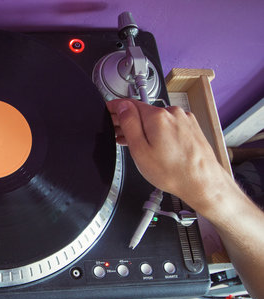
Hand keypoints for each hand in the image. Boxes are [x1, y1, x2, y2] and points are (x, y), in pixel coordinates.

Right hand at [106, 99, 229, 212]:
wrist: (202, 182)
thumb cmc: (173, 172)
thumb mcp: (140, 150)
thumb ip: (129, 124)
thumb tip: (122, 107)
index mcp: (157, 116)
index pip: (129, 103)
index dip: (115, 107)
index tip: (108, 110)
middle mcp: (173, 113)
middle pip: (143, 111)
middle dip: (128, 120)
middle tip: (117, 133)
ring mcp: (184, 119)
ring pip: (156, 119)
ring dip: (143, 127)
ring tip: (134, 143)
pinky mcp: (191, 127)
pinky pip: (168, 124)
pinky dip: (157, 131)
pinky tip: (153, 144)